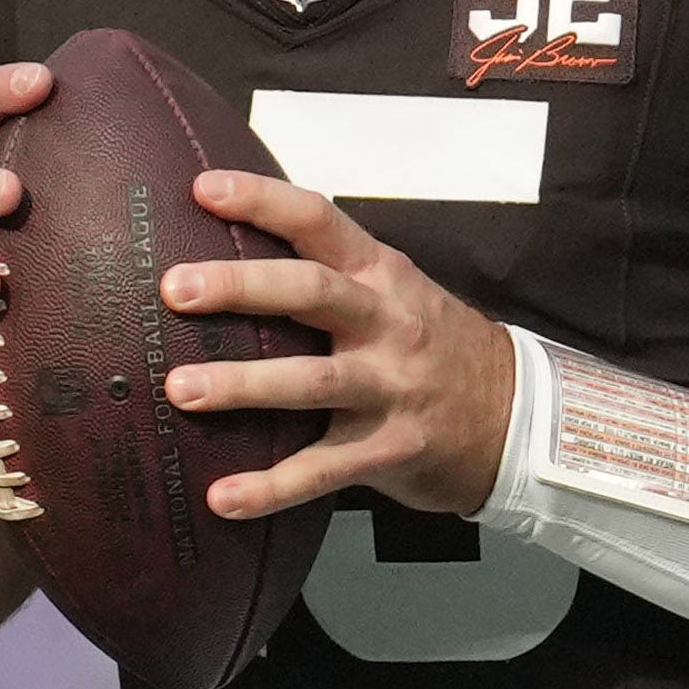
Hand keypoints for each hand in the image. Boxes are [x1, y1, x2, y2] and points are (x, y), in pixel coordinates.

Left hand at [161, 168, 517, 517]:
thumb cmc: (433, 346)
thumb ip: (328, 273)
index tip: (205, 190)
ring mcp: (390, 389)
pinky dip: (271, 487)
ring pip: (313, 382)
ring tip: (180, 390)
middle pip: (312, 293)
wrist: (513, 415)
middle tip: (175, 288)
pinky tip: (223, 498)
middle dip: (241, 287)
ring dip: (243, 385)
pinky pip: (323, 470)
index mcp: (380, 275)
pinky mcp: (388, 449)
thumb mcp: (394, 292)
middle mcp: (386, 324)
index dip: (263, 200)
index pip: (319, 221)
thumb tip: (229, 255)